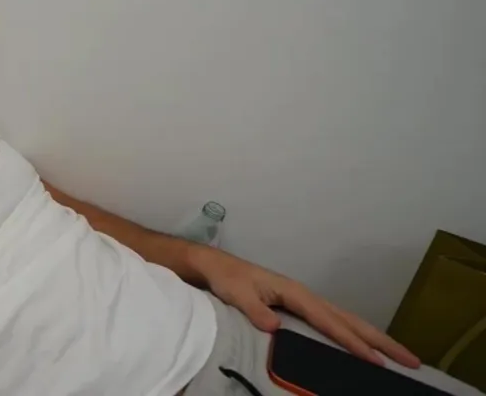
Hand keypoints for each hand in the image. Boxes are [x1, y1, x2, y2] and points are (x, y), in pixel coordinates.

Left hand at [189, 246, 420, 368]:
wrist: (216, 267)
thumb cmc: (227, 279)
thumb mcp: (237, 293)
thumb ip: (255, 310)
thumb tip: (274, 326)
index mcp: (295, 292)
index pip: (329, 321)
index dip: (351, 341)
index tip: (373, 360)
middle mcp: (306, 295)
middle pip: (350, 320)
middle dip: (380, 341)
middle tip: (411, 360)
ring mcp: (305, 301)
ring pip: (347, 321)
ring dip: (374, 338)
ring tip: (401, 358)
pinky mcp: (301, 307)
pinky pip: (336, 323)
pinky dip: (355, 335)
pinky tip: (365, 348)